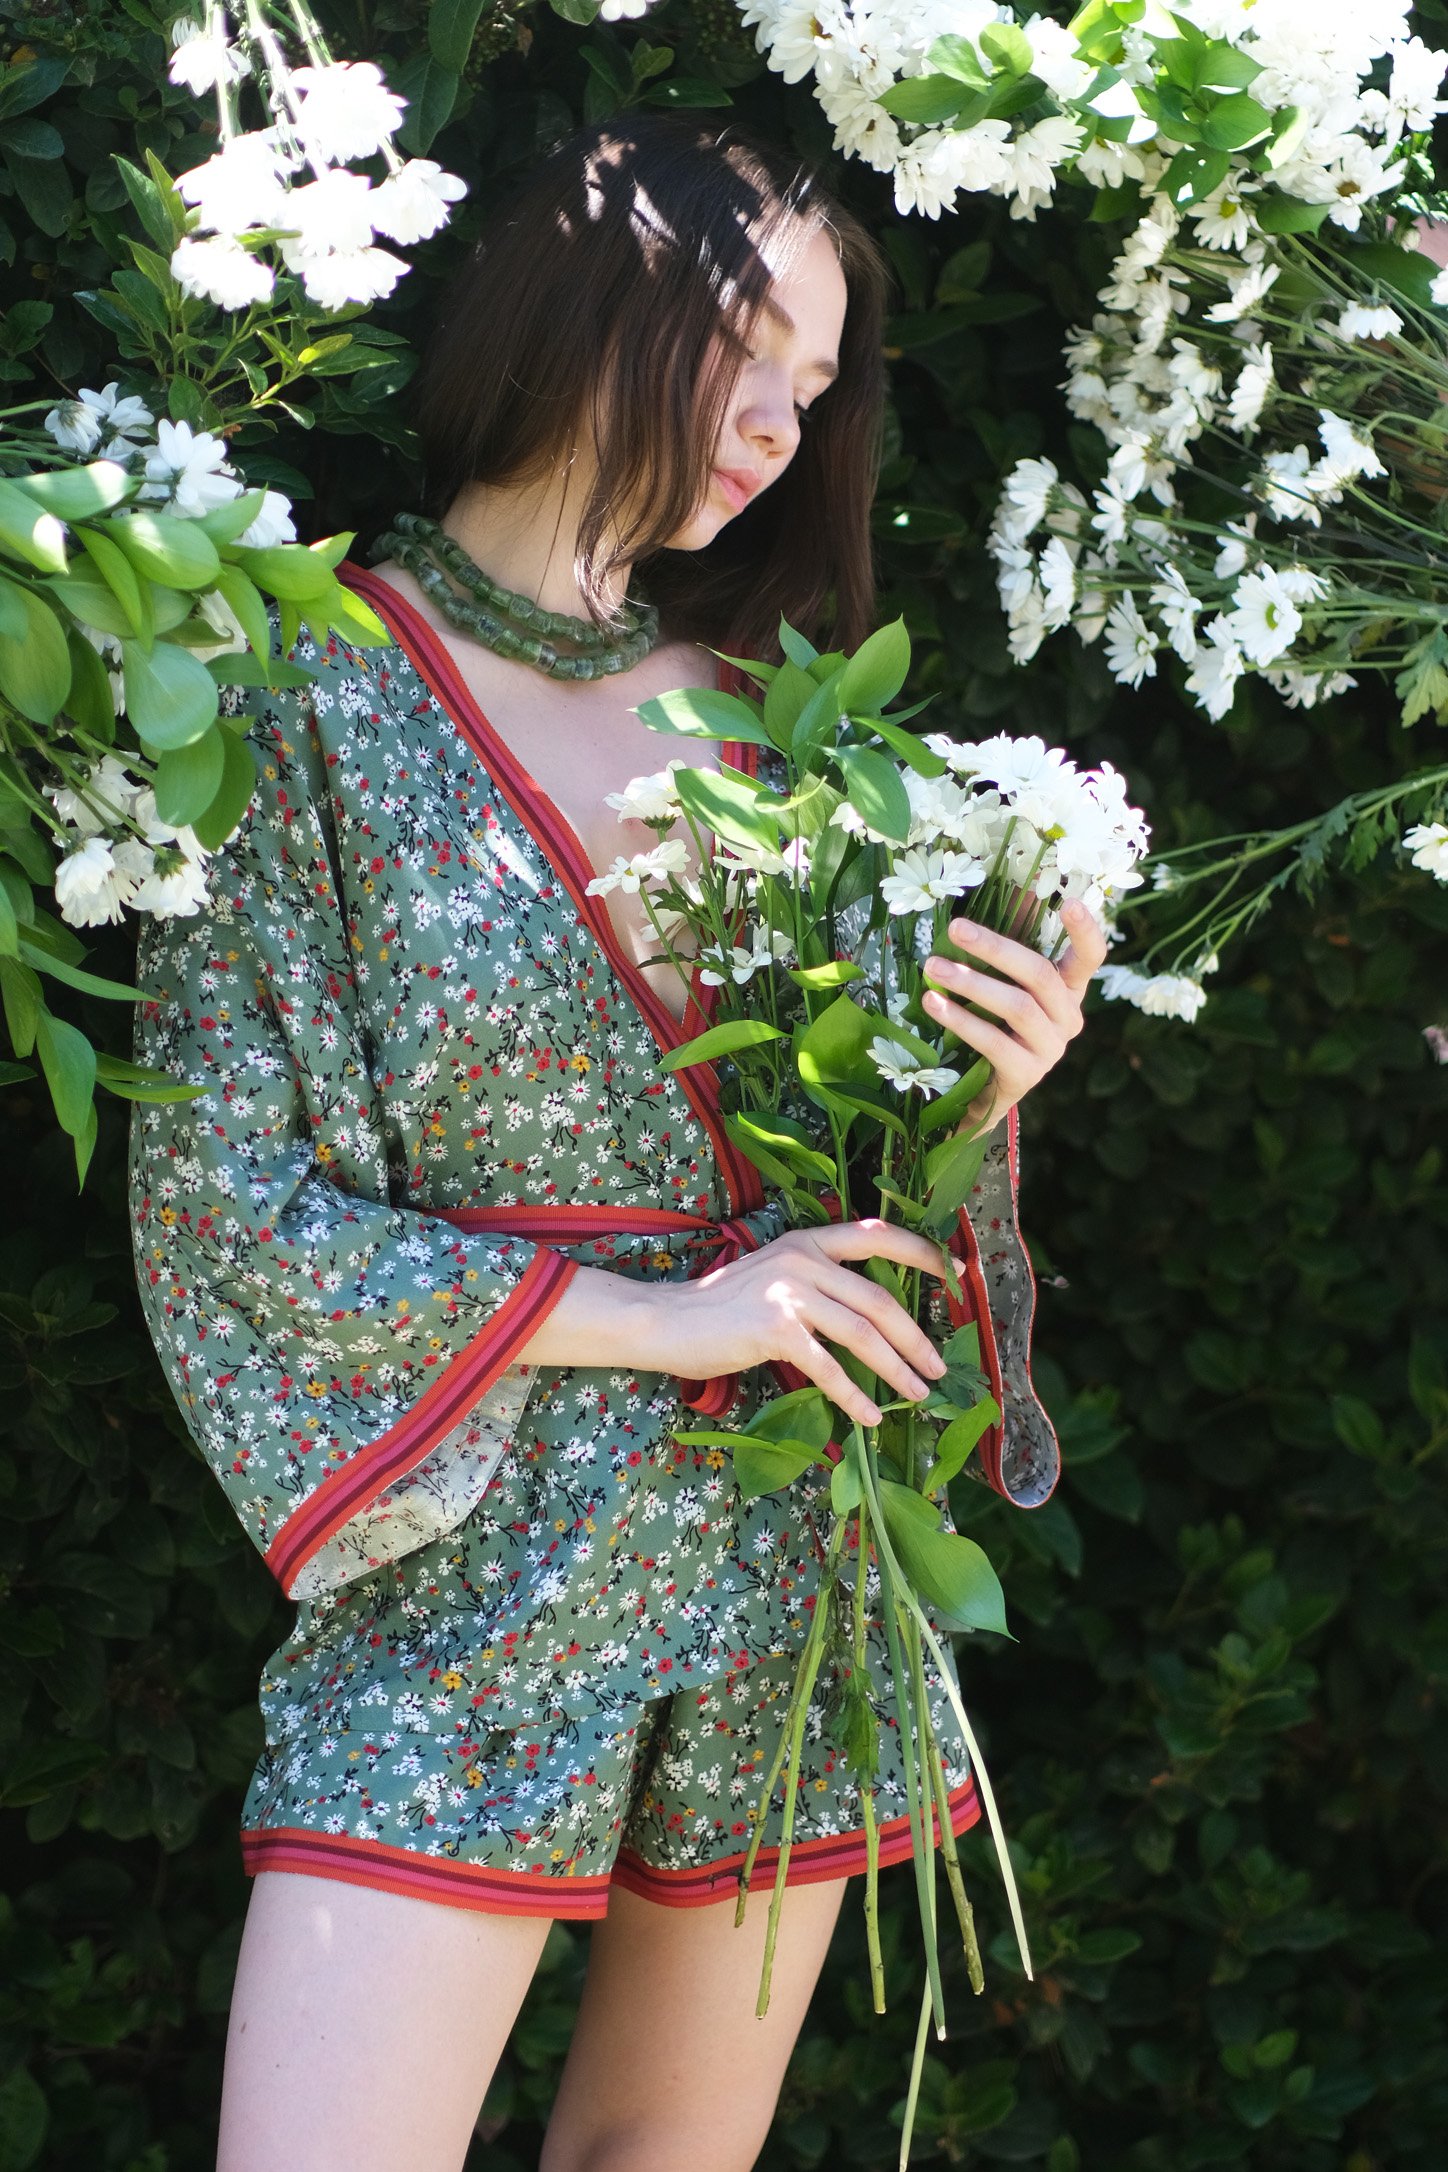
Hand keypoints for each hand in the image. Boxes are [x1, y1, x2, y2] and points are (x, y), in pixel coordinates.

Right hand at [523, 1219, 953, 1428]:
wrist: (667, 1321)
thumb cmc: (721, 1308)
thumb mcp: (774, 1277)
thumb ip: (817, 1284)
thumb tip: (869, 1321)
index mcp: (808, 1240)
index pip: (877, 1235)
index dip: (922, 1253)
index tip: (957, 1274)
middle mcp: (804, 1257)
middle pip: (880, 1299)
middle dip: (918, 1336)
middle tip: (939, 1366)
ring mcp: (790, 1291)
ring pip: (863, 1334)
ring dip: (897, 1370)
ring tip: (917, 1394)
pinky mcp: (776, 1328)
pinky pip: (829, 1368)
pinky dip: (854, 1396)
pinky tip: (869, 1417)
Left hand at [921, 898, 1108, 1132]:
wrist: (981, 1091)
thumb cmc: (993, 1023)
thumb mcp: (1003, 984)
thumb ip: (1006, 948)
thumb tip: (1004, 892)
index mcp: (1069, 990)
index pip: (1091, 957)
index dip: (1085, 930)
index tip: (1070, 901)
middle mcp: (1068, 1018)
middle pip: (1040, 974)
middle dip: (995, 948)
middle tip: (956, 928)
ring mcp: (1051, 1049)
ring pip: (1017, 1007)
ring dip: (972, 983)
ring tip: (935, 967)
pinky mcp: (1026, 1074)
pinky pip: (994, 1042)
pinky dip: (961, 1019)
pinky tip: (934, 1004)